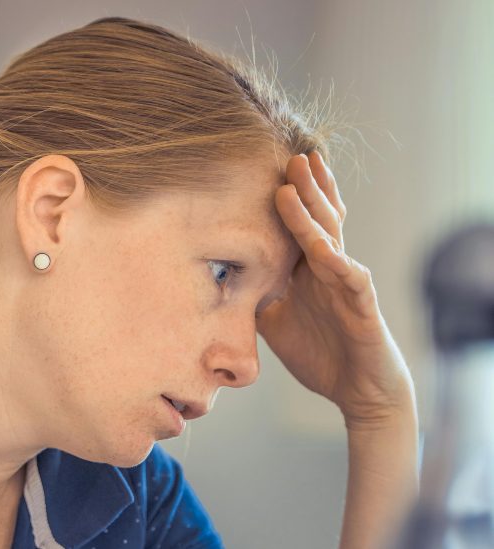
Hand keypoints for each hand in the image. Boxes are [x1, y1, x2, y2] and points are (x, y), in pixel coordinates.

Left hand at [256, 152, 414, 426]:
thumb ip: (253, 295)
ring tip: (296, 181)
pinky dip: (336, 261)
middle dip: (304, 186)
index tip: (269, 167)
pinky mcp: (362, 305)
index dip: (290, 196)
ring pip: (330, 238)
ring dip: (312, 210)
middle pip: (317, 218)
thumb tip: (216, 280)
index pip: (299, 224)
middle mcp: (329, 268)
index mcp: (309, 269)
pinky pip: (350, 278)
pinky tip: (321, 246)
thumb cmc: (319, 351)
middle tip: (289, 154)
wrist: (357, 389)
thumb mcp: (274, 320)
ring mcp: (347, 283)